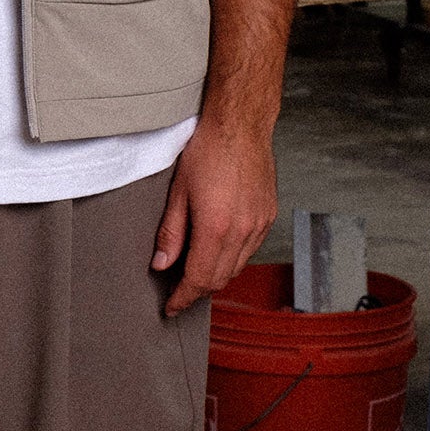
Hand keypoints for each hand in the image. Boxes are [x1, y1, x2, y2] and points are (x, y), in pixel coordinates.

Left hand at [151, 113, 276, 315]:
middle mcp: (243, 230)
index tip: (171, 307)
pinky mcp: (268, 215)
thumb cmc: (208, 149)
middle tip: (178, 292)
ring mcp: (260, 224)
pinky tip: (217, 249)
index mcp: (217, 227)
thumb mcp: (178, 191)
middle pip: (220, 278)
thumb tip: (162, 264)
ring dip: (216, 275)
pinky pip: (250, 250)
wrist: (240, 123)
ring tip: (194, 271)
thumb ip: (171, 233)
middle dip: (197, 290)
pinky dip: (232, 257)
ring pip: (237, 267)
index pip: (199, 279)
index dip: (183, 298)